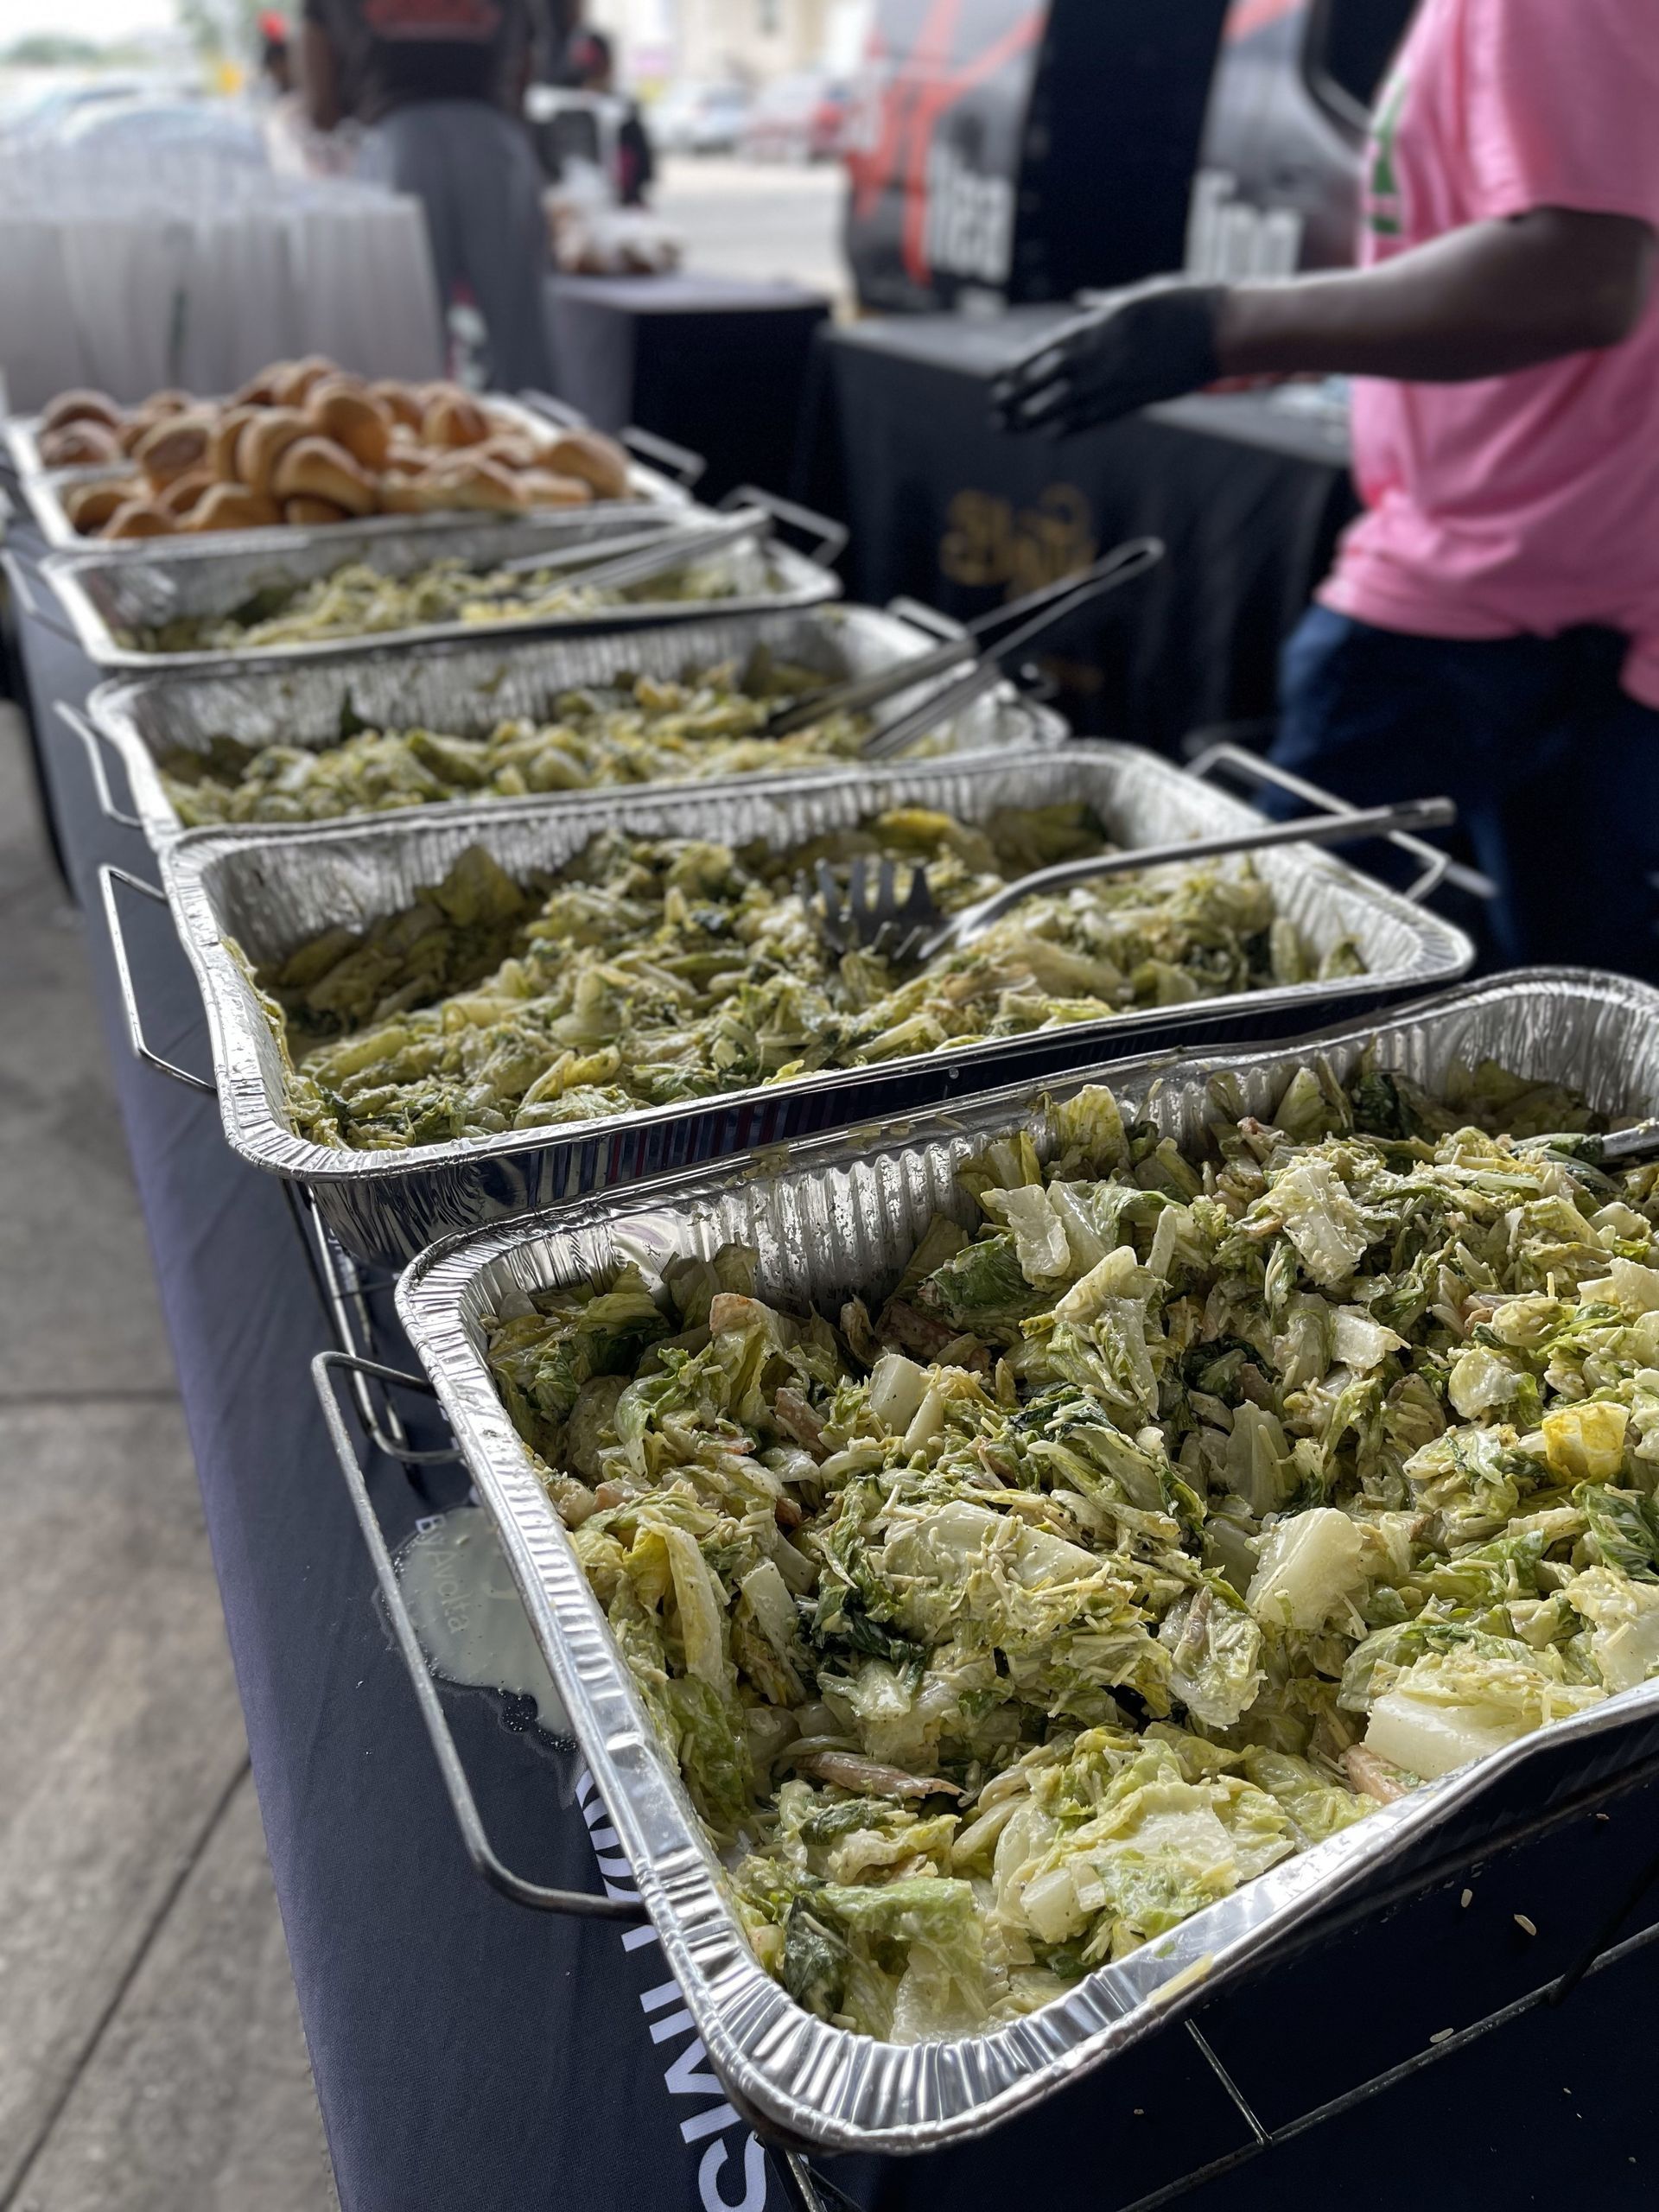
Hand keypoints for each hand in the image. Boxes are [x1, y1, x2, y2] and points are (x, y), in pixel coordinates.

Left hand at [990, 280, 1225, 437]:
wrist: (1216, 329)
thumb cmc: (1181, 304)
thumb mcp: (1135, 296)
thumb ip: (1103, 304)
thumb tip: (1081, 301)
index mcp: (1094, 326)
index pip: (1043, 350)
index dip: (1017, 367)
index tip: (996, 378)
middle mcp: (1096, 356)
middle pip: (1043, 381)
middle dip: (1015, 397)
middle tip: (993, 410)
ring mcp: (1112, 382)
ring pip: (1060, 405)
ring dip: (1031, 418)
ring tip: (1008, 428)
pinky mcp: (1132, 402)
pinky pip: (1092, 419)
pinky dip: (1068, 427)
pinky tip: (1050, 436)